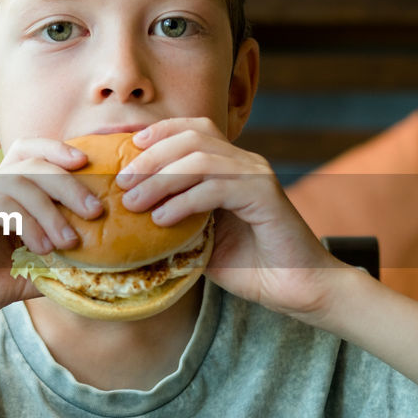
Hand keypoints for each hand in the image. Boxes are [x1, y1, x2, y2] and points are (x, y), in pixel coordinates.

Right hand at [0, 137, 101, 332]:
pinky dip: (25, 224)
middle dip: (69, 185)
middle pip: (32, 165)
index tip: (89, 167)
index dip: (58, 151)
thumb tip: (94, 271)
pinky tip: (40, 249)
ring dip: (49, 212)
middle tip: (95, 212)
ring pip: (17, 184)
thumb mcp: (19, 276)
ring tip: (69, 243)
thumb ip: (51, 268)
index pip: (28, 151)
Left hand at [118, 118, 344, 317]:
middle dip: (150, 156)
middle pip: (191, 138)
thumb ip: (176, 218)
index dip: (156, 133)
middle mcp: (245, 163)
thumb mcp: (201, 238)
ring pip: (200, 159)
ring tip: (134, 203)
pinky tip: (162, 220)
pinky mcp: (264, 196)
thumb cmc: (249, 266)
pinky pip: (216, 188)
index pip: (192, 130)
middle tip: (122, 183)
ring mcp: (257, 176)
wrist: (296, 287)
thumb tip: (131, 213)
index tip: (122, 150)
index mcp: (231, 166)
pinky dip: (183, 201)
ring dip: (160, 179)